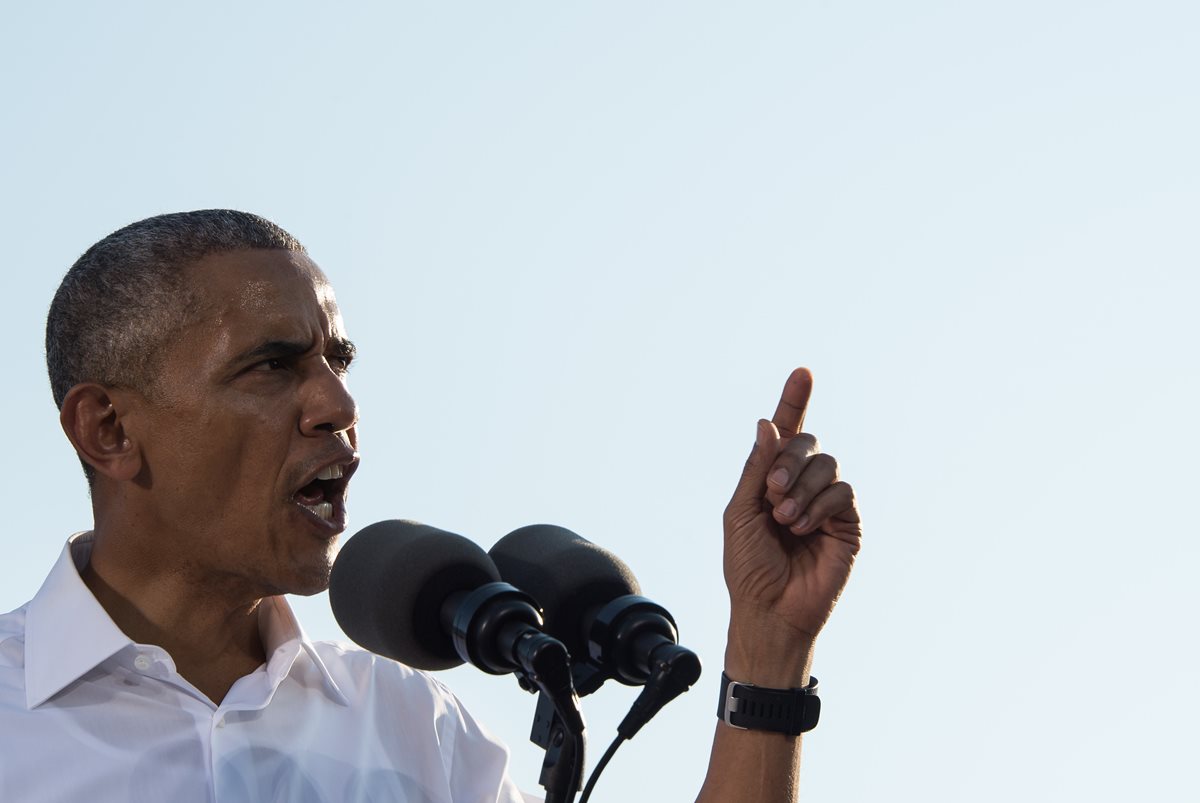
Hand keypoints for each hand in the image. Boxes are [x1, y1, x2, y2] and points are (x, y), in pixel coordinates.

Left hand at [722, 368, 860, 678]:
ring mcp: (826, 503)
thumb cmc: (748, 567)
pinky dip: (820, 504)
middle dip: (788, 460)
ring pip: (827, 463)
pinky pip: (843, 490)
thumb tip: (768, 423)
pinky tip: (803, 527)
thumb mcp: (741, 511)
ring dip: (802, 486)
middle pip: (807, 443)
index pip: (787, 433)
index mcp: (772, 479)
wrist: (769, 610)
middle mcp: (802, 485)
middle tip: (771, 492)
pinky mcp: (848, 523)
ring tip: (785, 518)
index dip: (794, 401)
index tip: (803, 371)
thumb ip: (757, 467)